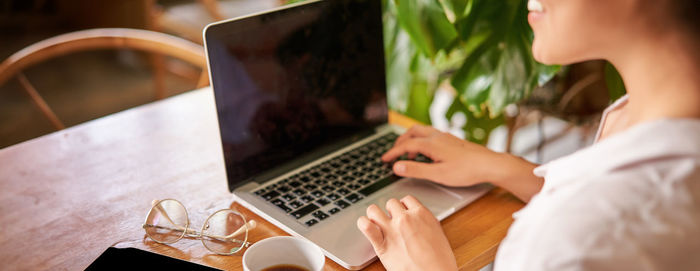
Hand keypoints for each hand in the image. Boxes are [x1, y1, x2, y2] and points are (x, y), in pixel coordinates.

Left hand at [357, 195, 456, 270]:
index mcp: (422, 215)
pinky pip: (366, 226)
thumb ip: (425, 225)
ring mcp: (392, 231)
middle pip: (391, 203)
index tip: (403, 213)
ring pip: (374, 210)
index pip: (407, 200)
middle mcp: (406, 219)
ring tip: (377, 222)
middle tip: (393, 222)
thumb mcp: (438, 235)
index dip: (404, 207)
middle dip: (391, 212)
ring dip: (374, 215)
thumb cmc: (440, 262)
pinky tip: (365, 226)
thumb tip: (419, 222)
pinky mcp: (382, 245)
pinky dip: (363, 224)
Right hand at [382, 125, 507, 186]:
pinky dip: (421, 141)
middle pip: (412, 133)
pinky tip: (426, 153)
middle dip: (400, 142)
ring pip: (422, 131)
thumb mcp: (438, 174)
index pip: (406, 145)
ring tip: (408, 154)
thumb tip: (397, 166)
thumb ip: (416, 170)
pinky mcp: (452, 140)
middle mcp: (437, 136)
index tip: (384, 159)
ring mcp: (445, 136)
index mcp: (431, 144)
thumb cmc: (467, 170)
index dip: (393, 152)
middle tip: (393, 154)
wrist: (490, 164)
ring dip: (411, 140)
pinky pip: (430, 134)